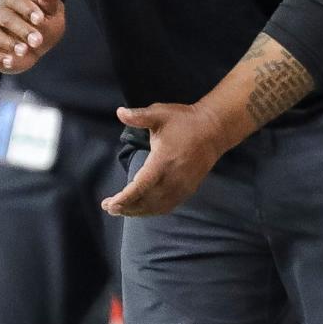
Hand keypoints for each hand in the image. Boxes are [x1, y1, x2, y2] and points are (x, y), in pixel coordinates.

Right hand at [0, 0, 64, 72]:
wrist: (24, 35)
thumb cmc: (39, 20)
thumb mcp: (48, 9)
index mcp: (14, 1)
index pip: (19, 2)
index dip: (28, 10)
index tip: (40, 19)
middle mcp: (0, 15)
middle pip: (7, 19)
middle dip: (22, 30)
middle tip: (38, 41)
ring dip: (9, 43)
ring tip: (24, 51)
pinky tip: (10, 62)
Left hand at [101, 103, 225, 217]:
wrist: (214, 130)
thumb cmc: (185, 121)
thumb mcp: (160, 114)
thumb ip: (139, 116)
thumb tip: (119, 112)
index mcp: (163, 161)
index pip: (141, 186)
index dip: (125, 198)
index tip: (110, 204)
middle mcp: (173, 178)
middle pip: (146, 201)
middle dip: (126, 207)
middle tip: (108, 207)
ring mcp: (182, 186)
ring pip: (156, 207)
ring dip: (137, 211)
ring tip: (120, 210)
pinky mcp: (188, 190)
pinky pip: (167, 206)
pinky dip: (152, 211)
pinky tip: (141, 210)